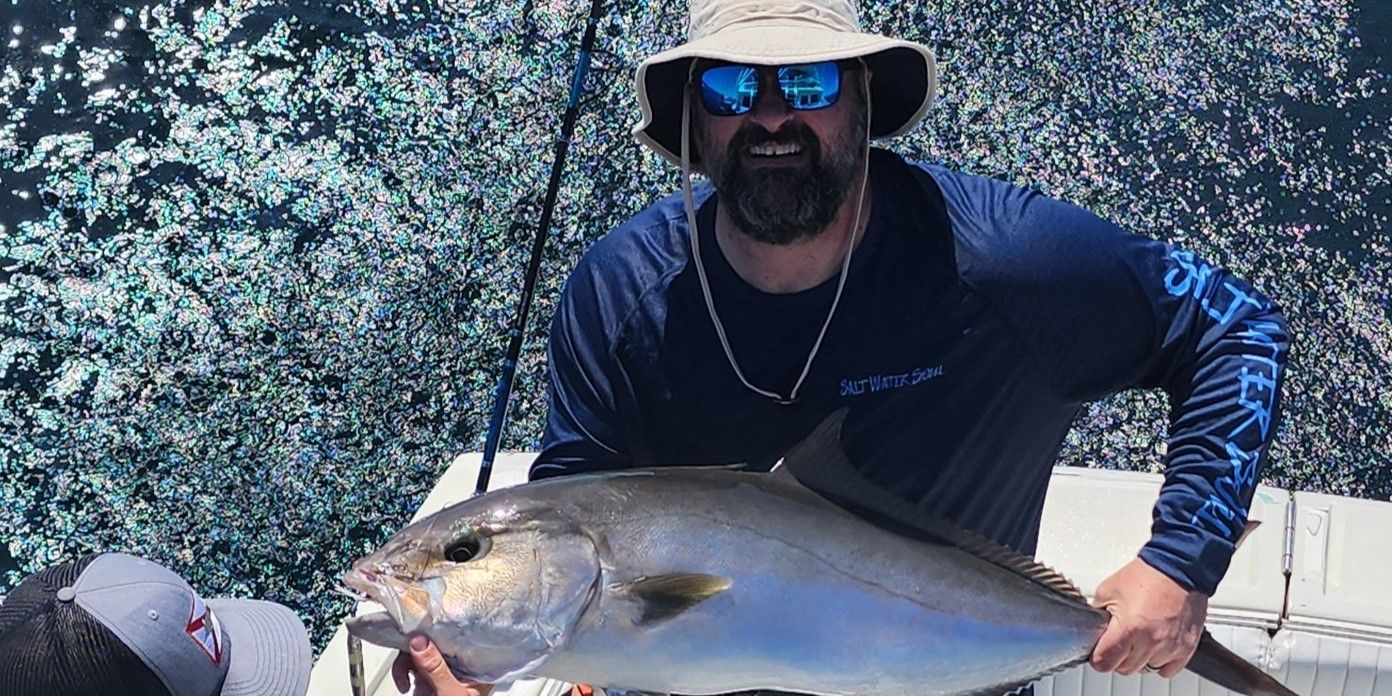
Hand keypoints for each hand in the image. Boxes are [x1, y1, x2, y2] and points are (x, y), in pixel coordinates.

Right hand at [391, 634, 493, 695]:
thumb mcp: (450, 693)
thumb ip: (436, 669)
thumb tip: (421, 642)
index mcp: (476, 665)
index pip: (461, 636)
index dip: (442, 627)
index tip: (422, 624)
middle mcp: (459, 664)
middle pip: (436, 640)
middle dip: (417, 647)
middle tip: (407, 651)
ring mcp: (442, 671)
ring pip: (419, 650)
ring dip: (406, 662)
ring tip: (405, 678)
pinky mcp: (426, 679)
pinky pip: (411, 665)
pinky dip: (402, 672)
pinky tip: (404, 684)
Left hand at [1089, 557, 1207, 677]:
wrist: (1177, 568)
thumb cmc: (1146, 575)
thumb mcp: (1107, 590)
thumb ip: (1097, 614)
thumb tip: (1093, 629)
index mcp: (1128, 629)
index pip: (1104, 663)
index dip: (1098, 657)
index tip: (1099, 651)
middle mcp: (1151, 642)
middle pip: (1124, 669)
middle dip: (1118, 657)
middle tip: (1120, 639)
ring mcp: (1170, 647)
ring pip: (1145, 669)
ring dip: (1140, 657)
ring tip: (1140, 636)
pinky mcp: (1186, 647)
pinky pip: (1168, 669)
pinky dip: (1160, 661)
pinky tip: (1156, 644)